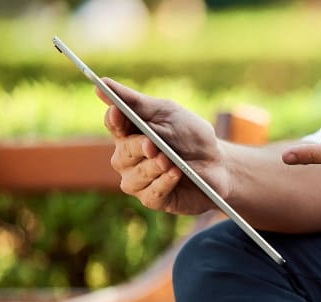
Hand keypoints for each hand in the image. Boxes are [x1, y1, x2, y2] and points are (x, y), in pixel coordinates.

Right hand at [98, 78, 227, 214]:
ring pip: (134, 177)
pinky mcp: (154, 199)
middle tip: (152, 145)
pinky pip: (151, 194)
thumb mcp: (168, 113)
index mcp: (129, 133)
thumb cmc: (191, 136)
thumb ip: (136, 102)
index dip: (114, 119)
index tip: (118, 112)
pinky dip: (164, 183)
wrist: (219, 164)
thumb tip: (102, 83)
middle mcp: (128, 159)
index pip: (113, 124)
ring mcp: (139, 180)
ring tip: (169, 161)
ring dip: (153, 167)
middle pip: (122, 153)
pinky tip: (176, 174)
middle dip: (137, 148)